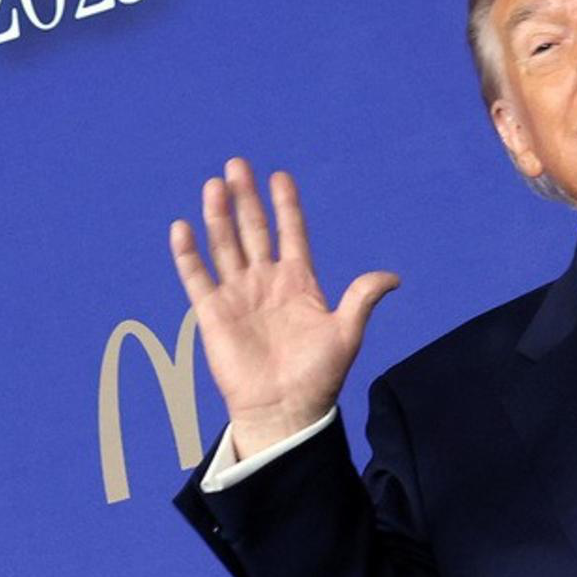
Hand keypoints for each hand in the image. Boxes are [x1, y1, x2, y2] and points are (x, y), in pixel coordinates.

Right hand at [167, 158, 399, 454]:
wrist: (284, 411)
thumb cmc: (318, 376)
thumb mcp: (346, 333)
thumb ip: (362, 298)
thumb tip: (394, 277)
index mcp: (298, 282)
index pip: (290, 232)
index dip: (286, 206)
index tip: (280, 176)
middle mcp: (265, 282)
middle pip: (252, 230)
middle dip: (246, 198)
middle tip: (237, 165)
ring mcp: (238, 295)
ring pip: (224, 245)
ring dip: (218, 215)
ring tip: (215, 185)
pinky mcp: (213, 314)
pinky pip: (197, 277)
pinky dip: (188, 253)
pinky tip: (182, 227)